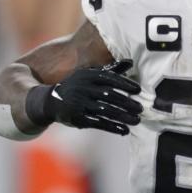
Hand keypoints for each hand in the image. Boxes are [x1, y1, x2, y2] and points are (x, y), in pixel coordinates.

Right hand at [25, 59, 141, 134]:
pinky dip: (113, 127)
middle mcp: (83, 88)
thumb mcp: (90, 75)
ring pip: (105, 110)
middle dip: (127, 102)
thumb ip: (110, 70)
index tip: (138, 90)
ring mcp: (80, 103)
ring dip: (123, 116)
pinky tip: (124, 130)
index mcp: (88, 75)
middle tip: (140, 109)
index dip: (124, 84)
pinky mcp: (78, 118)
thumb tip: (130, 62)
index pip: (109, 78)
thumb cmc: (78, 86)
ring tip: (136, 121)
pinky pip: (98, 123)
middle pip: (109, 95)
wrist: (51, 101)